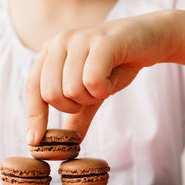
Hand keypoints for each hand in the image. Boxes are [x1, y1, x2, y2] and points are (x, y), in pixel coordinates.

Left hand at [24, 11, 173, 144]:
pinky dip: (105, 90)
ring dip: (92, 97)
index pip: (32, 88)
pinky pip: (92, 82)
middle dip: (74, 106)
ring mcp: (79, 39)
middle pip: (51, 94)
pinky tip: (113, 78)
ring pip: (72, 90)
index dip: (34, 116)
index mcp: (51, 52)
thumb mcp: (93, 92)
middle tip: (92, 94)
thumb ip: (78, 116)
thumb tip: (68, 145)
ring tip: (105, 82)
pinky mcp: (101, 42)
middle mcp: (60, 42)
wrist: (151, 38)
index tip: (35, 141)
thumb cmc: (117, 64)